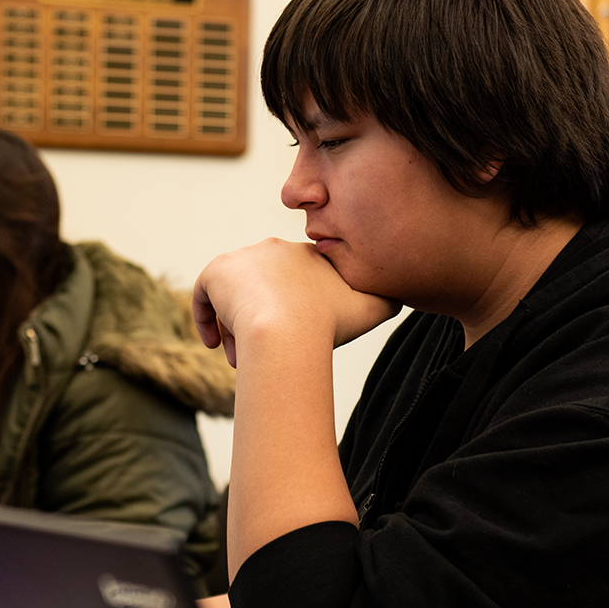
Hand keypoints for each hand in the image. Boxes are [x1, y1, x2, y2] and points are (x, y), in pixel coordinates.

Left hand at [192, 238, 399, 365]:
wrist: (287, 331)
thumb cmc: (331, 324)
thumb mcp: (376, 308)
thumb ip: (390, 299)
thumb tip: (402, 296)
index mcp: (306, 254)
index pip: (294, 282)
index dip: (292, 313)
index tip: (291, 340)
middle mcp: (273, 248)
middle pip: (263, 291)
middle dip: (263, 322)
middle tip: (263, 354)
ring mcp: (242, 259)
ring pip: (237, 297)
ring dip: (238, 328)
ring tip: (243, 358)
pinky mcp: (216, 272)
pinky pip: (206, 293)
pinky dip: (208, 318)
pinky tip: (216, 343)